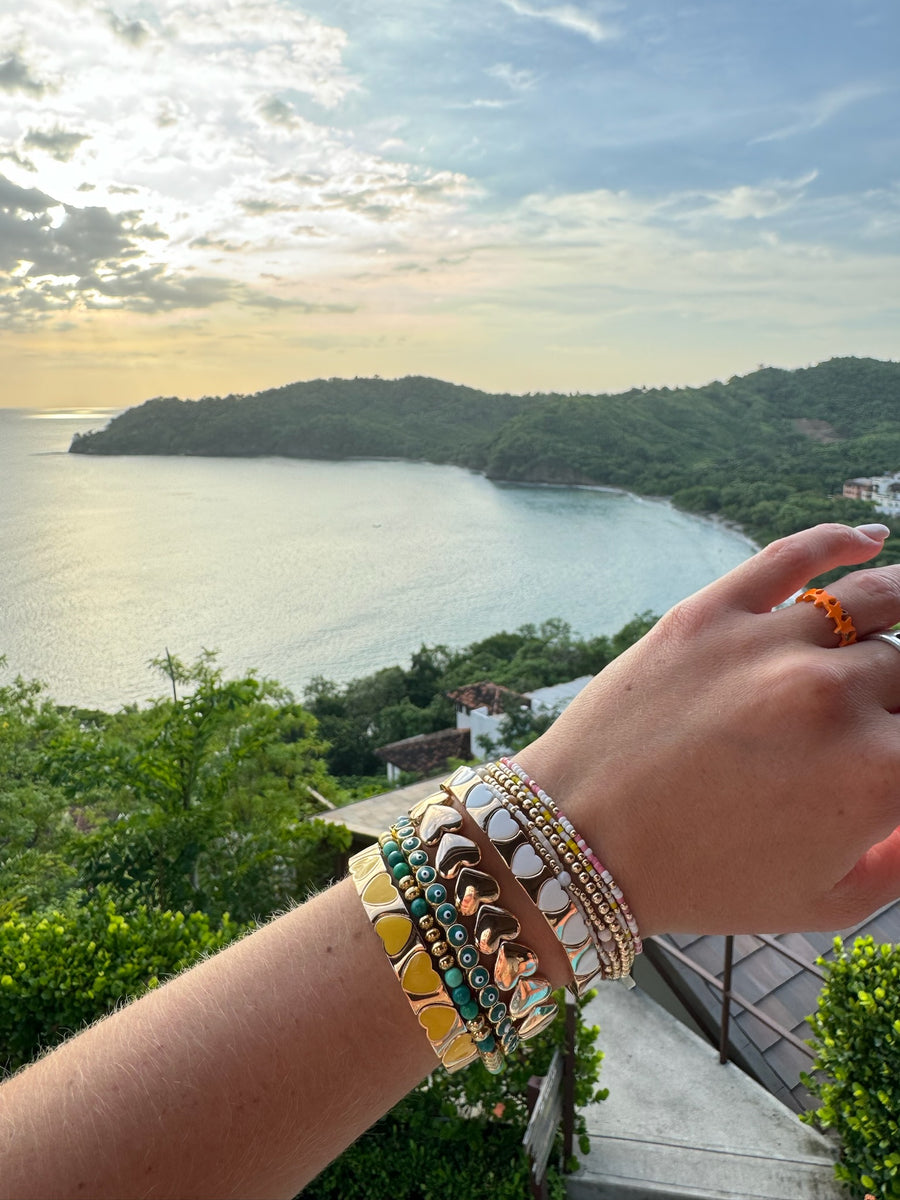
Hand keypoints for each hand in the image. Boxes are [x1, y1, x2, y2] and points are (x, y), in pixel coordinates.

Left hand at [517, 523, 899, 935]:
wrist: (581, 840)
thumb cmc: (702, 879)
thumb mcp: (826, 902)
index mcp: (874, 774)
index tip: (892, 747)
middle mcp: (834, 696)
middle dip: (896, 698)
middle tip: (868, 718)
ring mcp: (770, 644)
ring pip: (873, 602)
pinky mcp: (712, 612)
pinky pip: (791, 556)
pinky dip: (839, 540)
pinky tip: (867, 539)